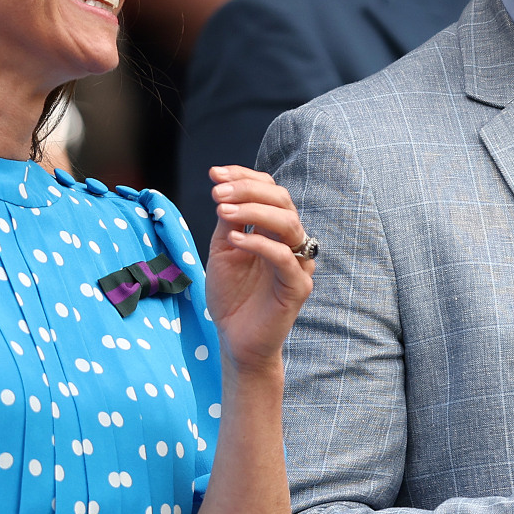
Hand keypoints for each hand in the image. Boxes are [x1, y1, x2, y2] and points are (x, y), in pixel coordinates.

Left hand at [203, 166, 313, 370]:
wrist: (235, 339)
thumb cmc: (231, 295)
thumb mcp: (223, 250)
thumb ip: (229, 222)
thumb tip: (225, 189)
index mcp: (274, 229)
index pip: (268, 190)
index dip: (243, 176)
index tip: (214, 173)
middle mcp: (291, 241)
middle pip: (281, 200)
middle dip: (248, 190)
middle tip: (217, 192)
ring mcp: (298, 262)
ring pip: (288, 223)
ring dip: (253, 211)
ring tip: (222, 210)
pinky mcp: (298, 286)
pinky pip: (284, 257)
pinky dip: (259, 243)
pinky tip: (235, 239)